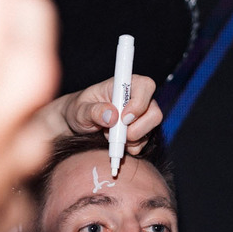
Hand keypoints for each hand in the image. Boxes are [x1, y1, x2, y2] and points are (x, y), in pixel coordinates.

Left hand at [39, 74, 161, 152]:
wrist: (78, 125)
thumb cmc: (79, 111)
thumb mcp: (80, 110)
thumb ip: (94, 111)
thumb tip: (112, 116)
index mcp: (123, 84)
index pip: (145, 86)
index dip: (139, 103)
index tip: (124, 118)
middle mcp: (137, 98)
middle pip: (154, 112)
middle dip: (137, 128)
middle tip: (115, 135)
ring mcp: (141, 116)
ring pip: (151, 129)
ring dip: (131, 139)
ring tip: (109, 136)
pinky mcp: (140, 131)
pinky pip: (144, 142)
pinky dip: (130, 147)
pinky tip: (114, 142)